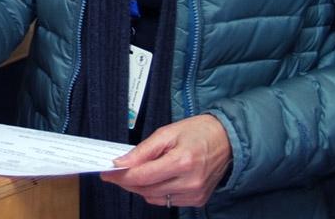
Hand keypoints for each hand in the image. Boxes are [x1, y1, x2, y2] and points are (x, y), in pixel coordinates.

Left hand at [100, 114, 231, 207]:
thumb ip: (143, 150)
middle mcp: (190, 182)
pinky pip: (168, 201)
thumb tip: (121, 163)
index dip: (120, 176)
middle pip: (146, 190)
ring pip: (154, 198)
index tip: (106, 173)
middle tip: (117, 172)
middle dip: (128, 181)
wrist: (228, 140)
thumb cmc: (198, 132)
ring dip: (141, 187)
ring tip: (137, 173)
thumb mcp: (167, 132)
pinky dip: (157, 192)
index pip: (142, 176)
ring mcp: (195, 194)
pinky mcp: (198, 200)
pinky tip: (156, 179)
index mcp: (182, 162)